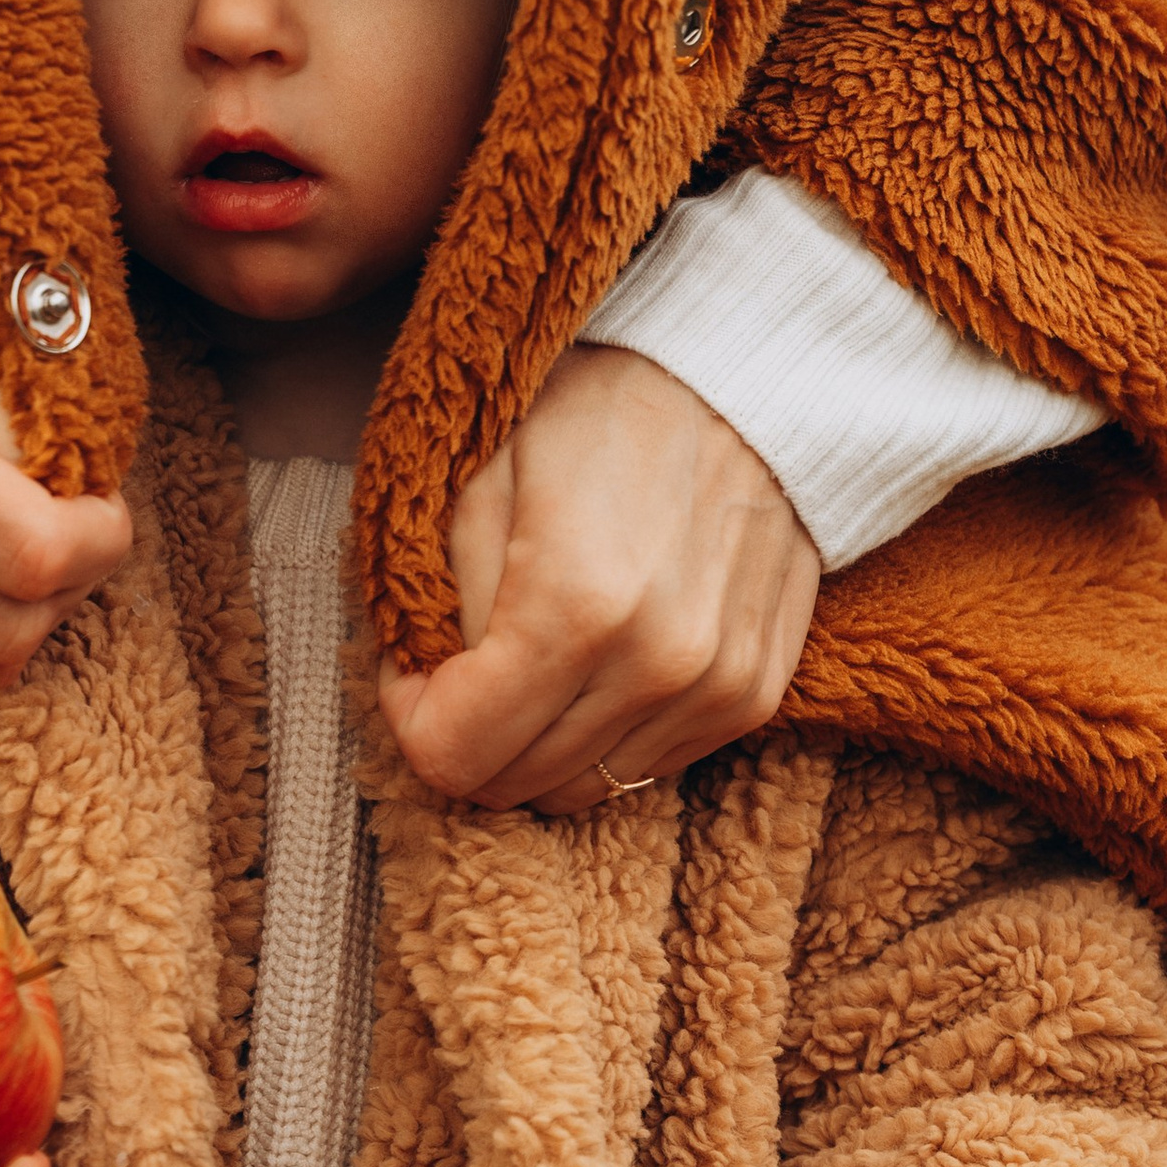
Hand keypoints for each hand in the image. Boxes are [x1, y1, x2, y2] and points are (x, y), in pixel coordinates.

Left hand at [376, 348, 820, 814]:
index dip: (412, 717)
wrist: (741, 378)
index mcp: (574, 608)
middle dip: (469, 734)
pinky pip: (652, 764)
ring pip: (585, 788)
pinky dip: (606, 735)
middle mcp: (656, 665)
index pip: (453, 752)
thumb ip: (446, 605)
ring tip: (532, 659)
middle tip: (463, 664)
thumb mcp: (481, 481)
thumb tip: (430, 693)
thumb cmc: (594, 412)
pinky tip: (597, 665)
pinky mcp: (755, 693)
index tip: (414, 665)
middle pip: (515, 782)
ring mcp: (716, 688)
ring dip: (539, 742)